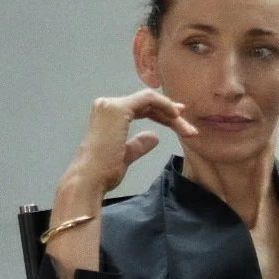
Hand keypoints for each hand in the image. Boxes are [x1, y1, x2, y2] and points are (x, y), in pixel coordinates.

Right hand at [60, 89, 197, 204]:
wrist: (90, 179)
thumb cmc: (103, 173)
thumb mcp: (125, 156)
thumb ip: (138, 145)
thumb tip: (153, 137)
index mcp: (107, 115)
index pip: (139, 108)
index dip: (161, 113)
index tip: (178, 121)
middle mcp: (107, 105)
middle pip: (146, 104)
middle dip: (170, 114)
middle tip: (188, 126)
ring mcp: (111, 105)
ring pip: (150, 101)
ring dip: (171, 114)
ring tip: (187, 130)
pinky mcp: (118, 109)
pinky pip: (148, 99)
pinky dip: (164, 105)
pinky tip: (176, 116)